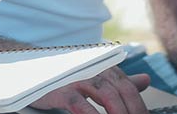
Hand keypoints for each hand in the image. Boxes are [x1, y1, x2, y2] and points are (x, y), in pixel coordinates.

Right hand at [29, 67, 150, 113]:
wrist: (31, 69)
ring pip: (106, 94)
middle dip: (132, 112)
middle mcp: (92, 69)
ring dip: (118, 113)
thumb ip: (121, 81)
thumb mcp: (96, 76)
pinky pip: (80, 103)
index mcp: (104, 66)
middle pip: (121, 91)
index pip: (129, 87)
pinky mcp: (60, 89)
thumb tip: (146, 80)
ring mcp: (76, 78)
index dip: (139, 107)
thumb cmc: (66, 75)